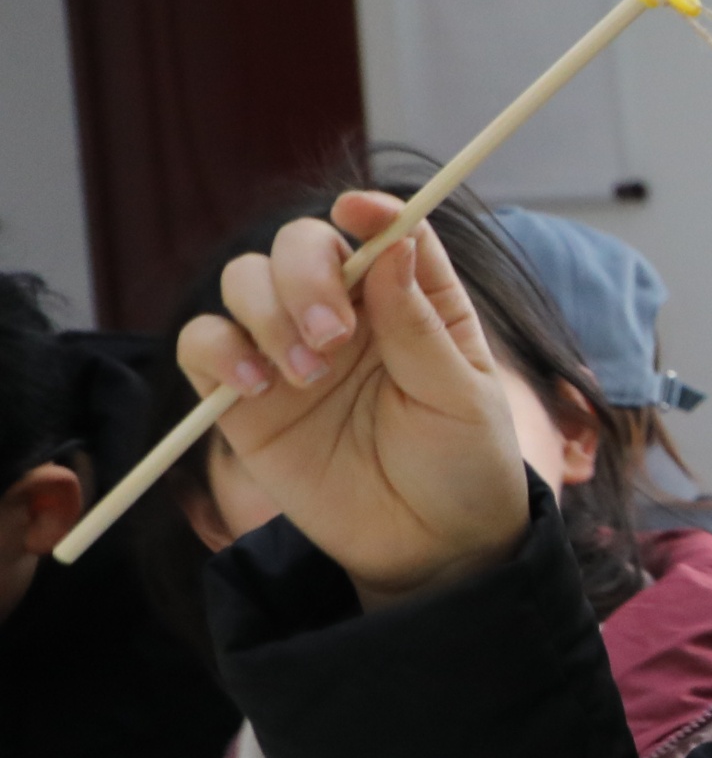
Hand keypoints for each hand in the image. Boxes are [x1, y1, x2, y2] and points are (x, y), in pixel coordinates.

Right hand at [176, 189, 533, 608]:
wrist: (430, 548)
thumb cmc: (463, 465)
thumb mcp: (461, 396)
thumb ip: (420, 324)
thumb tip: (393, 241)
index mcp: (414, 301)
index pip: (384, 229)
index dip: (369, 209)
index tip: (358, 211)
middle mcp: (349, 314)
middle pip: (299, 244)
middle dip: (305, 273)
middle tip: (334, 336)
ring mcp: (291, 351)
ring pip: (244, 281)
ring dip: (266, 313)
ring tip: (308, 374)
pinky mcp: (245, 398)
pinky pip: (202, 344)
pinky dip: (218, 349)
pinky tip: (257, 385)